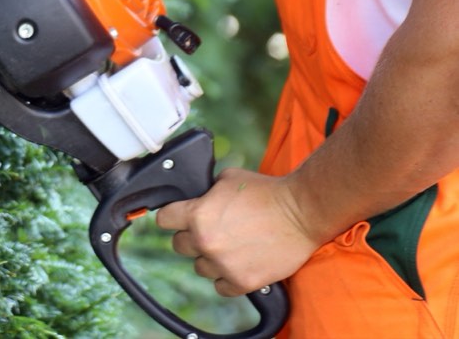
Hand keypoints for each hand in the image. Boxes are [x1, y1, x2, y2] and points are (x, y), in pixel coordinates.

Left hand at [156, 168, 322, 296]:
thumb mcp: (228, 179)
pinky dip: (227, 278)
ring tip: (231, 246)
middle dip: (192, 237)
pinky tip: (239, 264)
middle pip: (179, 245)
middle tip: (212, 230)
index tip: (177, 218)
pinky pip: (220, 287)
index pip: (163, 219)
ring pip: (199, 267)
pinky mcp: (242, 282)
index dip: (171, 216)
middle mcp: (206, 241)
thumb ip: (206, 191)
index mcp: (198, 215)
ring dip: (210, 258)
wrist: (302, 212)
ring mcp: (223, 264)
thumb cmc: (268, 192)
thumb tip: (195, 197)